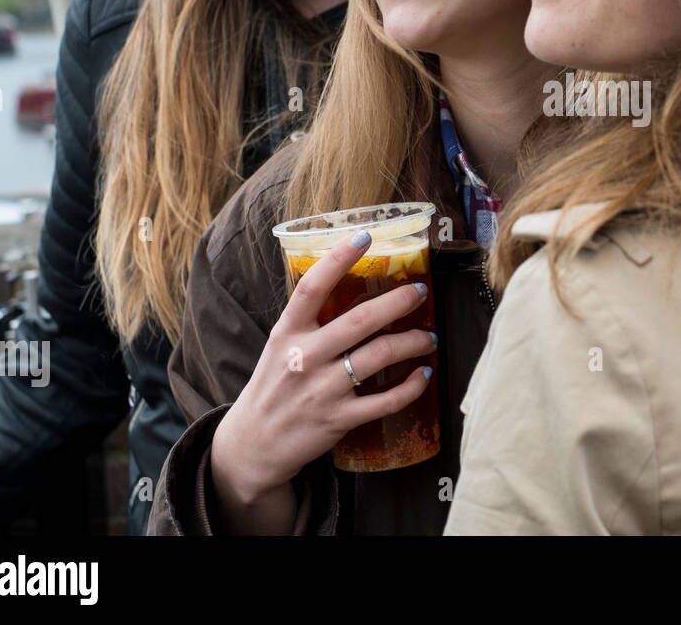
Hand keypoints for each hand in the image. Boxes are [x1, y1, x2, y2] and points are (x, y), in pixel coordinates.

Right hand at [212, 230, 436, 506]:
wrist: (252, 444)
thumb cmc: (273, 386)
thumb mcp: (280, 346)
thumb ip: (308, 320)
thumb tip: (346, 281)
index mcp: (287, 333)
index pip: (312, 287)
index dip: (339, 258)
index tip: (365, 236)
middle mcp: (304, 357)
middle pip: (360, 320)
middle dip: (398, 301)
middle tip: (419, 291)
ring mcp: (322, 390)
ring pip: (380, 356)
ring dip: (413, 342)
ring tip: (428, 337)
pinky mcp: (338, 419)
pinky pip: (386, 401)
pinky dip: (411, 387)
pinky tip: (423, 376)